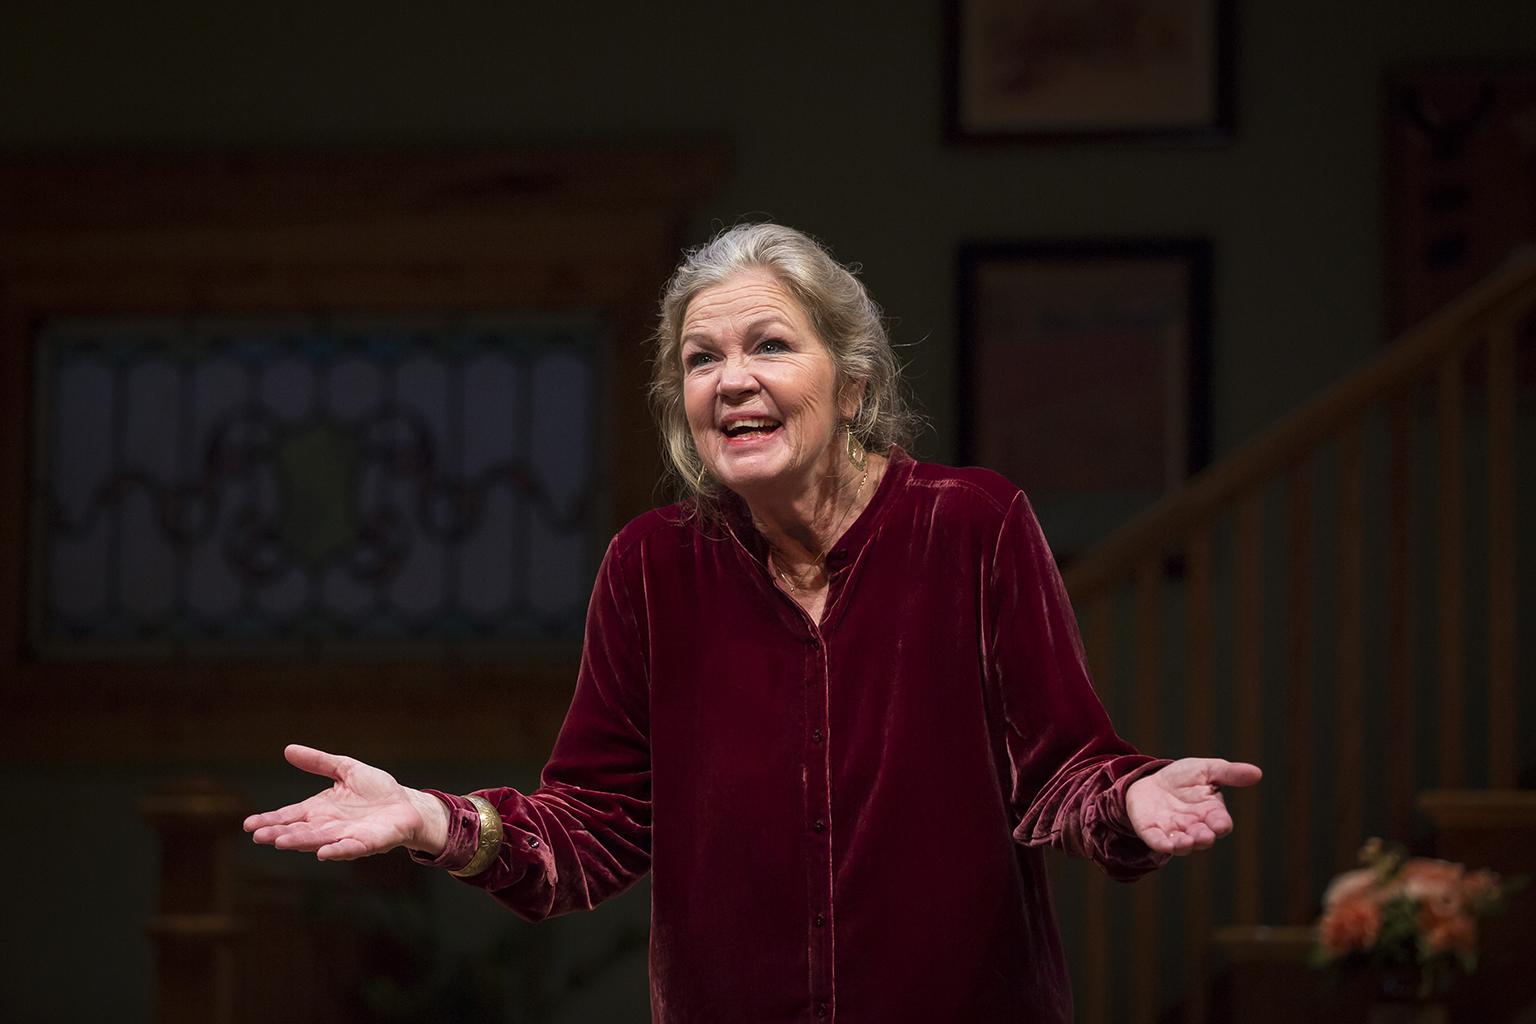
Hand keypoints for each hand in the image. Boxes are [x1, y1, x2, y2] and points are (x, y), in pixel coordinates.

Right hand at [243, 744, 448, 860]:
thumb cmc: (375, 790)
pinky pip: (350, 848)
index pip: (290, 816)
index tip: (249, 825)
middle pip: (299, 830)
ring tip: (281, 842)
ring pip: (319, 840)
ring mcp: (346, 836)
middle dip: (279, 833)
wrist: (406, 805)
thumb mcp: (345, 769)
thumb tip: (288, 749)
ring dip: (301, 842)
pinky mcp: (367, 843)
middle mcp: (328, 826)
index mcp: (319, 810)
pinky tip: (322, 853)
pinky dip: (337, 851)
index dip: (270, 820)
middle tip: (258, 836)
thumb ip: (318, 762)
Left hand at [1125, 757, 1261, 855]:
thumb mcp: (1205, 770)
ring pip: (1182, 844)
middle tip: (1203, 836)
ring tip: (1185, 842)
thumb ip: (1228, 773)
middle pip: (1203, 837)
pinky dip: (1162, 844)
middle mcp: (1194, 826)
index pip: (1220, 822)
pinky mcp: (1152, 832)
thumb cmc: (1183, 779)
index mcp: (1210, 812)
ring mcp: (1173, 831)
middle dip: (1204, 838)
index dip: (1221, 824)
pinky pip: (1157, 841)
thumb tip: (1257, 773)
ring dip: (1184, 845)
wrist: (1150, 782)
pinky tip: (1164, 844)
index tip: (1220, 824)